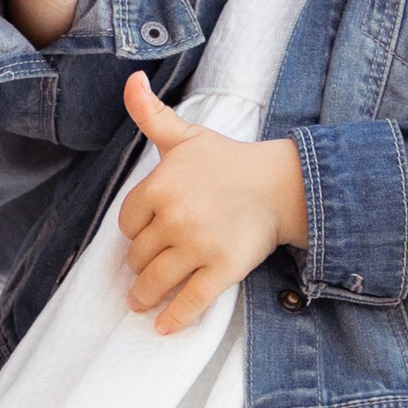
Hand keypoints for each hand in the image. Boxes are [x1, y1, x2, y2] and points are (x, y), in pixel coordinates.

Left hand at [116, 71, 306, 334]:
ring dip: (143, 296)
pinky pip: (190, 301)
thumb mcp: (186, 134)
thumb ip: (151, 112)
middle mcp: (173, 219)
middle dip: (139, 265)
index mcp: (158, 187)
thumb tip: (131, 79)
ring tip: (138, 303)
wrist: (280, 184)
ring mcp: (197, 247)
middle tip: (143, 270)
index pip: (127, 223)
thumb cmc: (229, 159)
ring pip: (156, 280)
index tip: (141, 236)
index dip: (132, 232)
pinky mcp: (222, 270)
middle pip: (139, 255)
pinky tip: (162, 328)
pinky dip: (174, 319)